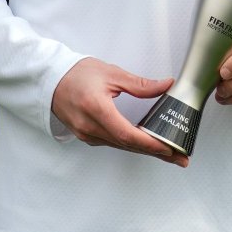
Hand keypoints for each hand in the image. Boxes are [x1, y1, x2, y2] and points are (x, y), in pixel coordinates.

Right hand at [51, 58, 186, 165]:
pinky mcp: (86, 135)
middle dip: (157, 153)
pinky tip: (146, 145)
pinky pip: (113, 143)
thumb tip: (165, 86)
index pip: (127, 134)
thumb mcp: (112, 74)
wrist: (50, 79)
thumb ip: (140, 84)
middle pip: (128, 145)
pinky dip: (131, 144)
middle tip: (180, 158)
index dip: (150, 143)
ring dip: (146, 150)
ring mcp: (86, 134)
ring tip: (169, 154)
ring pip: (121, 146)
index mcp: (96, 109)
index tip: (169, 148)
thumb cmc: (76, 74)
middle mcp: (89, 126)